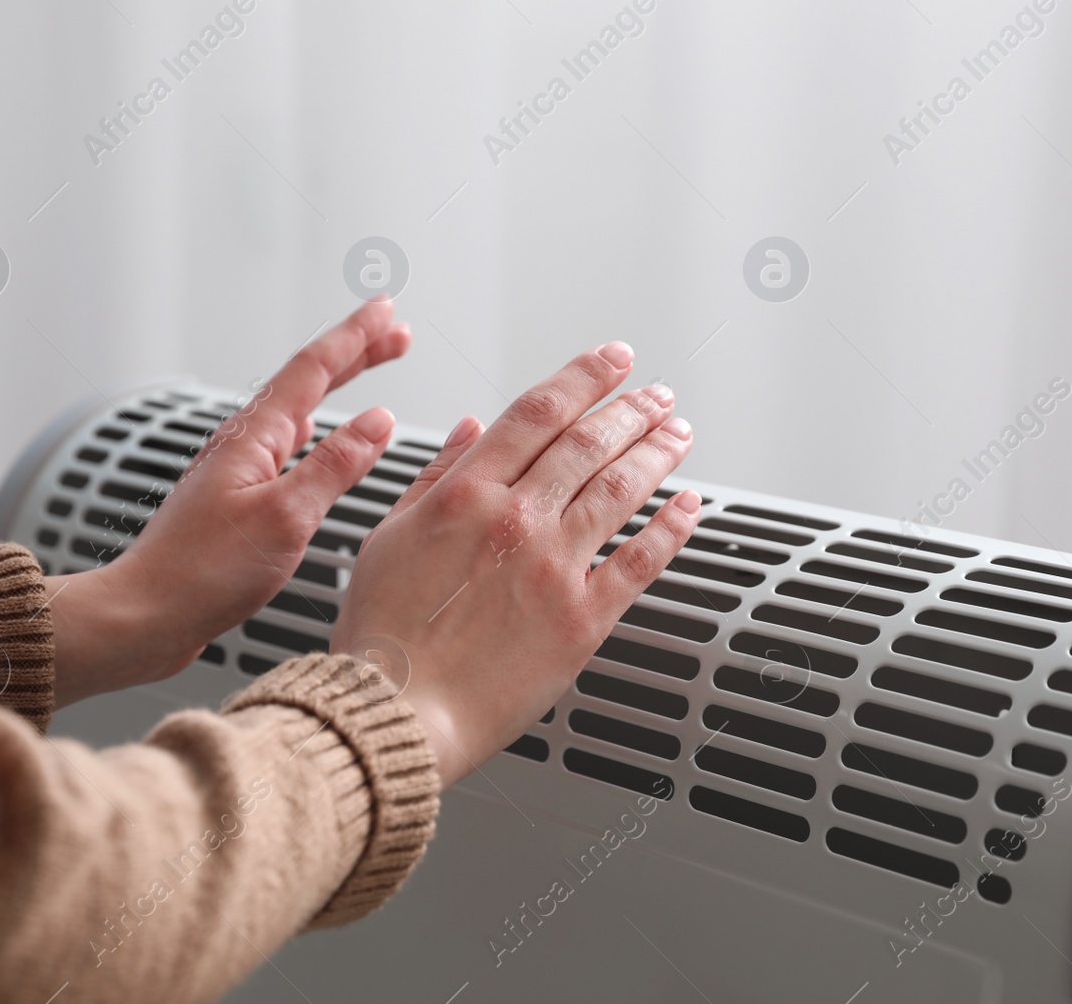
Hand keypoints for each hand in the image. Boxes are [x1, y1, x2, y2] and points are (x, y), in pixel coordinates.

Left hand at [44, 300, 410, 707]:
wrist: (145, 615)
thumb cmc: (202, 573)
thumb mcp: (286, 517)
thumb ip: (336, 465)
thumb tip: (379, 421)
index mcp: (255, 438)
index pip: (315, 368)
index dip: (356, 336)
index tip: (387, 310)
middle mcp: (244, 445)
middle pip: (308, 381)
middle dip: (355, 352)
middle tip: (396, 332)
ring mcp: (239, 471)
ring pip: (300, 411)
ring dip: (338, 387)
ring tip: (370, 369)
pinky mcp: (237, 500)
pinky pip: (288, 447)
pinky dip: (318, 431)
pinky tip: (319, 435)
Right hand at [330, 342, 699, 786]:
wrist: (397, 712)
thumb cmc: (384, 636)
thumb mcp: (387, 537)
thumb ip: (434, 476)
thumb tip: (470, 430)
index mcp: (466, 494)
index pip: (539, 412)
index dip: (585, 377)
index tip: (612, 359)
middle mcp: (517, 521)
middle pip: (590, 443)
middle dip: (632, 409)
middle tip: (656, 393)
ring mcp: (555, 568)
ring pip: (622, 489)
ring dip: (658, 452)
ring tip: (678, 431)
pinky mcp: (583, 619)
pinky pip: (641, 561)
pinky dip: (671, 527)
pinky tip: (688, 505)